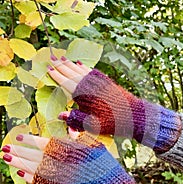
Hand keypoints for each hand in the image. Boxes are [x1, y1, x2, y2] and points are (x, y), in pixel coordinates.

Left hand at [2, 131, 162, 183]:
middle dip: (17, 152)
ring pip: (30, 169)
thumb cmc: (104, 166)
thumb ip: (79, 136)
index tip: (18, 137)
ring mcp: (55, 179)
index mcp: (66, 150)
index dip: (28, 140)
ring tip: (6, 159)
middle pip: (31, 156)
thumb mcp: (95, 146)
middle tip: (4, 149)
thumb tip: (69, 126)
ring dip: (17, 164)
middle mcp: (56, 163)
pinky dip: (28, 179)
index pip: (42, 143)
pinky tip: (21, 175)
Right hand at [48, 57, 181, 152]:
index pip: (65, 81)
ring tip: (63, 58)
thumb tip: (60, 115)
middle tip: (52, 58)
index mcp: (82, 93)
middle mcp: (89, 83)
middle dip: (61, 65)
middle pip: (71, 72)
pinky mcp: (106, 81)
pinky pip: (91, 71)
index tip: (48, 68)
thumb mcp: (91, 125)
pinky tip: (81, 64)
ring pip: (81, 69)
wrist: (134, 115)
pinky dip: (84, 67)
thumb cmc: (111, 123)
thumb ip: (74, 119)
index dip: (56, 75)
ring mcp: (98, 80)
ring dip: (71, 64)